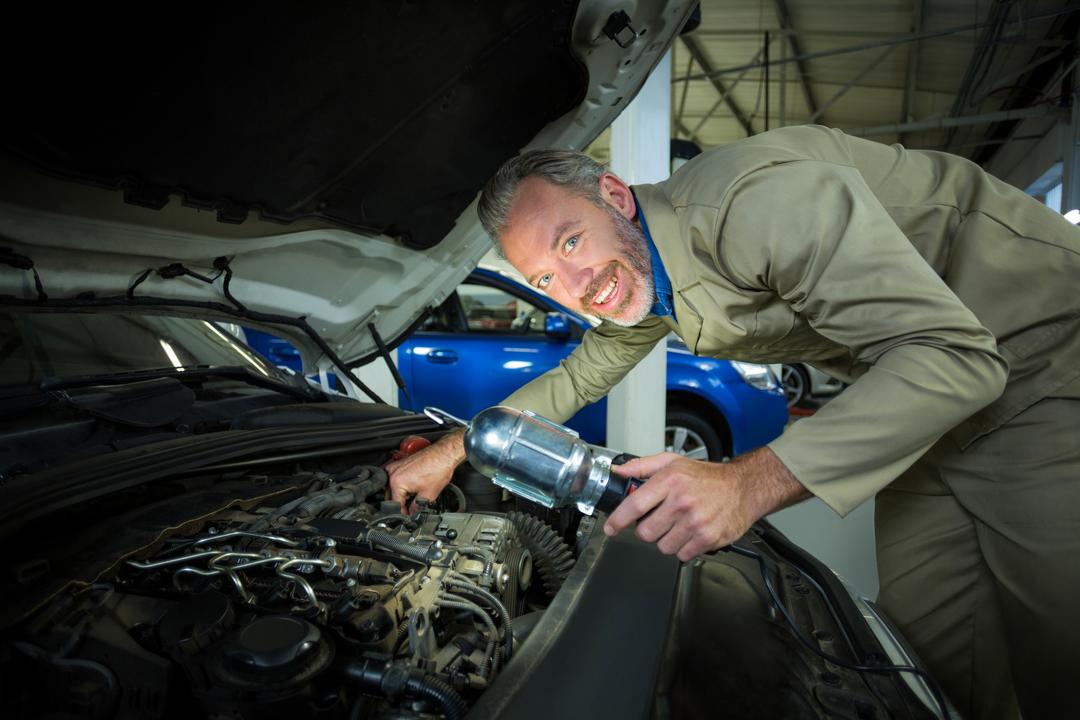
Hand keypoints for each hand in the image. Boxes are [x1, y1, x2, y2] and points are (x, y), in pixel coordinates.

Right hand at [386, 429, 465, 511]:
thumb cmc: (438, 468)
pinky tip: (413, 486)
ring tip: (414, 496)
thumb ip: (417, 508)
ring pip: (392, 488)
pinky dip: (402, 485)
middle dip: (401, 504)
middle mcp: (392, 473)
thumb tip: (413, 514)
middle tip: (412, 509)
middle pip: (391, 496)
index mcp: (396, 481)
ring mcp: (394, 467)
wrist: (444, 454)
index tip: (408, 517)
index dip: (403, 513)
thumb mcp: (428, 495)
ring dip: (401, 495)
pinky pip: (395, 479)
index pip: (395, 505)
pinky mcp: (399, 464)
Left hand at [602, 447, 808, 561]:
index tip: (611, 528)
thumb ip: (642, 466)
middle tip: (659, 520)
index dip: (618, 520)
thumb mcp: (672, 462)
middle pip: (645, 532)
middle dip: (647, 529)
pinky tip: (691, 533)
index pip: (634, 505)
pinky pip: (682, 555)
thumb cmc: (708, 476)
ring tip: (678, 525)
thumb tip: (618, 472)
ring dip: (666, 540)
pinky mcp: (708, 539)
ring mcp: (696, 522)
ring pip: (663, 546)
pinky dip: (683, 548)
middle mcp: (682, 502)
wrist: (744, 488)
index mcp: (670, 481)